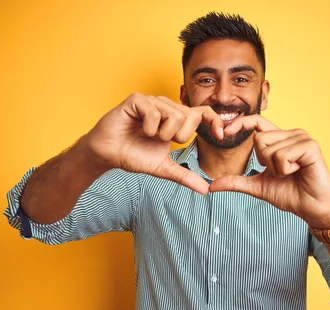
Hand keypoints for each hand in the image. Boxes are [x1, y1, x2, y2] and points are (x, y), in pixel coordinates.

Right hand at [87, 93, 223, 193]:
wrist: (108, 154)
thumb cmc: (133, 155)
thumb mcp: (164, 168)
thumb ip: (184, 176)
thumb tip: (205, 190)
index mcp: (175, 119)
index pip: (203, 113)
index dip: (214, 121)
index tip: (221, 135)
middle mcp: (166, 106)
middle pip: (190, 117)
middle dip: (178, 136)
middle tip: (160, 141)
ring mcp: (152, 101)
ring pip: (174, 115)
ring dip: (161, 134)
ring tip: (147, 135)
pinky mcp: (137, 100)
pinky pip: (155, 113)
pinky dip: (149, 127)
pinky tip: (138, 129)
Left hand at [209, 115, 329, 228]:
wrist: (312, 208)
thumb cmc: (290, 195)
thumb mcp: (257, 187)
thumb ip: (236, 182)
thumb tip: (211, 185)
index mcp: (280, 139)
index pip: (256, 122)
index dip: (240, 123)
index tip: (224, 132)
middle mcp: (291, 134)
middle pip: (259, 140)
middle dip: (265, 163)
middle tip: (282, 172)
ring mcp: (302, 138)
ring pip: (269, 148)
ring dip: (276, 169)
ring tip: (292, 173)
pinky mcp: (310, 146)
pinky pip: (282, 155)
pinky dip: (285, 169)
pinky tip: (299, 172)